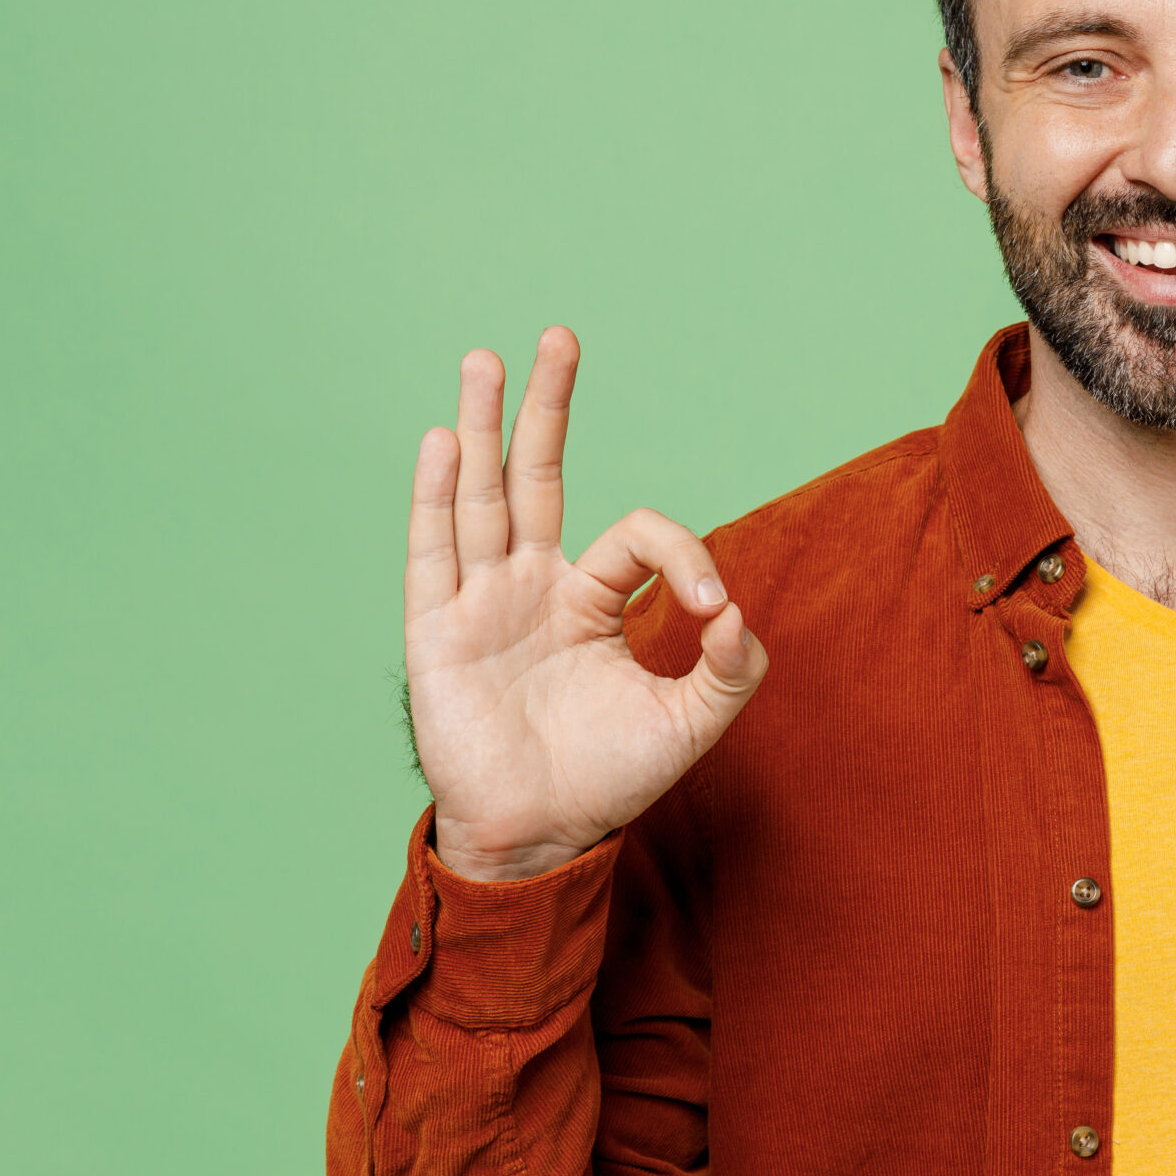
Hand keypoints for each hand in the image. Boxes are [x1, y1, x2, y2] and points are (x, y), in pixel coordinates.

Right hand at [402, 327, 767, 881]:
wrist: (542, 839)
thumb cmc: (609, 780)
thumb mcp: (692, 723)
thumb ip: (732, 670)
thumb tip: (740, 612)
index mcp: (591, 601)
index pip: (637, 537)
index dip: (684, 559)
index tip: (714, 612)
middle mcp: (533, 587)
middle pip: (538, 476)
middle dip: (549, 406)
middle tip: (559, 336)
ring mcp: (481, 604)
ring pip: (482, 496)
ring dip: (482, 426)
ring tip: (483, 359)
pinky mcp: (439, 633)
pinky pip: (435, 554)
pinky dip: (436, 497)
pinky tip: (442, 442)